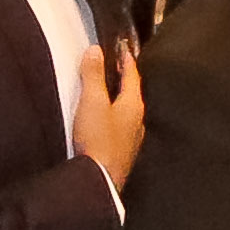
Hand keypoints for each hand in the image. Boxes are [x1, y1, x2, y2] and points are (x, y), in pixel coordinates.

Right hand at [74, 39, 148, 187]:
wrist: (100, 180)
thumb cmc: (98, 139)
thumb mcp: (92, 103)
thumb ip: (93, 76)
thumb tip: (95, 51)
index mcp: (134, 105)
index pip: (132, 76)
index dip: (127, 60)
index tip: (123, 49)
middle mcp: (137, 122)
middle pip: (132, 94)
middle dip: (124, 80)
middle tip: (116, 68)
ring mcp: (131, 140)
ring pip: (128, 113)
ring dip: (119, 101)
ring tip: (109, 94)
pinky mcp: (122, 153)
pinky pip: (121, 129)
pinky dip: (114, 119)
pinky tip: (106, 123)